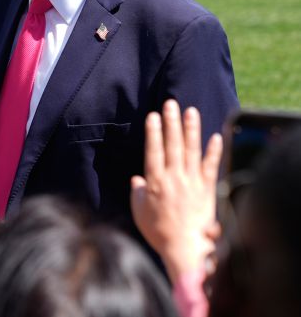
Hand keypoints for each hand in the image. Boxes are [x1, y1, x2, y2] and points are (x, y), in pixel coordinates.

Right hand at [130, 99, 222, 282]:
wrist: (184, 249)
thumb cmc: (158, 232)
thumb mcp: (138, 211)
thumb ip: (137, 193)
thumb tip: (136, 180)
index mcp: (155, 182)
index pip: (154, 150)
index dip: (153, 132)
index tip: (154, 115)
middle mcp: (174, 178)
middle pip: (172, 144)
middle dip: (171, 122)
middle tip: (171, 103)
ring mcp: (192, 182)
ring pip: (191, 150)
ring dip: (190, 129)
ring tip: (190, 111)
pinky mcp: (207, 190)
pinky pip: (211, 167)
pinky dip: (214, 151)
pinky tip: (215, 136)